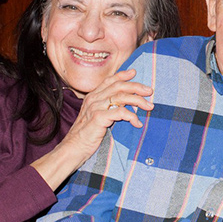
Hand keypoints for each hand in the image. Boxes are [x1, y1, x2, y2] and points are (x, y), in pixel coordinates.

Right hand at [32, 68, 153, 189]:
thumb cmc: (86, 135)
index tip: (134, 72)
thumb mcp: (96, 117)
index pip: (109, 80)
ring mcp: (95, 107)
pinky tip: (137, 123)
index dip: (122, 75)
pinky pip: (120, 112)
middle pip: (118, 86)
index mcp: (92, 96)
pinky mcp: (98, 118)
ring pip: (121, 97)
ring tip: (149, 107)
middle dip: (136, 87)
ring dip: (138, 101)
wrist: (73, 148)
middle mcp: (93, 99)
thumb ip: (107, 108)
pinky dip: (132, 116)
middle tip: (149, 91)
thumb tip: (125, 104)